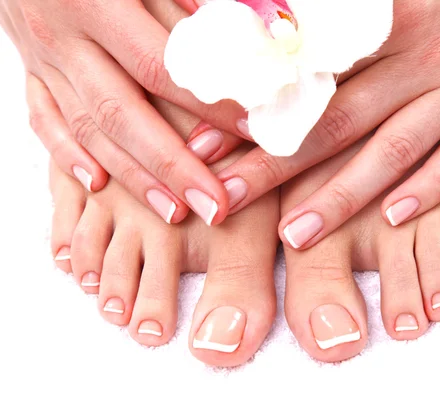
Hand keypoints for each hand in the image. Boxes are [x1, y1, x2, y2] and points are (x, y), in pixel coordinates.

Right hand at [2, 0, 247, 224]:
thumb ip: (186, 0)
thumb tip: (246, 38)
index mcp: (96, 0)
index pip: (162, 66)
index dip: (209, 103)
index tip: (252, 133)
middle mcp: (63, 34)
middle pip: (122, 113)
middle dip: (172, 166)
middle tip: (214, 206)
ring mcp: (41, 56)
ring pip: (87, 128)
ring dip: (132, 175)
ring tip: (174, 212)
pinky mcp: (29, 68)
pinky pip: (44, 119)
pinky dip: (70, 155)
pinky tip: (100, 186)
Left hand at [201, 0, 439, 247]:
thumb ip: (332, 8)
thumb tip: (273, 18)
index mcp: (387, 19)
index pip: (306, 75)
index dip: (253, 113)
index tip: (205, 146)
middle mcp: (421, 59)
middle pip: (337, 121)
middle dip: (277, 165)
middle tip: (229, 201)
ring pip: (395, 149)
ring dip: (343, 195)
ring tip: (295, 234)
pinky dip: (430, 189)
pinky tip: (391, 220)